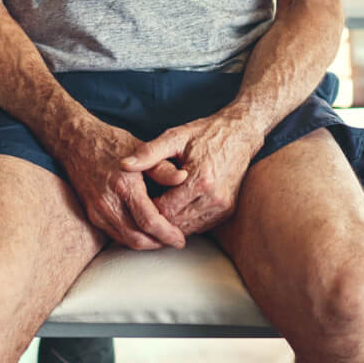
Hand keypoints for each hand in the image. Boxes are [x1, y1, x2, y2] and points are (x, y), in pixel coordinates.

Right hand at [60, 120, 187, 250]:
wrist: (76, 143)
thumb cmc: (111, 143)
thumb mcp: (141, 149)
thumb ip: (162, 168)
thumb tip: (183, 178)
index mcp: (123, 186)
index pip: (149, 221)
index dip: (167, 234)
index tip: (180, 239)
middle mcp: (107, 202)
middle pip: (137, 238)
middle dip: (158, 243)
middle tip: (174, 241)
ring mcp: (96, 210)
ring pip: (124, 240)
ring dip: (145, 244)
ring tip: (163, 238)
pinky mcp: (91, 214)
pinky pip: (114, 235)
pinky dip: (131, 238)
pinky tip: (143, 232)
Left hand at [121, 112, 260, 235]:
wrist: (240, 134)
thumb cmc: (206, 133)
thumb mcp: (174, 137)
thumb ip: (148, 153)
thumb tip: (123, 165)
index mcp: (200, 180)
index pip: (165, 210)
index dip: (148, 207)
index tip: (138, 199)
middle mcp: (214, 198)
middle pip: (175, 223)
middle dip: (158, 218)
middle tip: (144, 206)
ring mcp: (223, 207)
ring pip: (187, 229)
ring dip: (172, 222)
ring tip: (159, 206)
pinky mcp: (228, 211)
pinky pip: (200, 226)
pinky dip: (186, 221)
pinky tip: (176, 207)